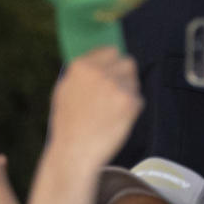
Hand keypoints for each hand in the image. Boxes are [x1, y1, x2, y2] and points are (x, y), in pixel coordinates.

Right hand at [46, 46, 143, 167]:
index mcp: (81, 66)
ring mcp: (116, 85)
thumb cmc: (69, 124)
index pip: (111, 50)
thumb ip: (82, 72)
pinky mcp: (130, 101)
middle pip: (127, 62)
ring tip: (111, 110)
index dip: (113, 62)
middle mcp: (100, 72)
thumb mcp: (65, 90)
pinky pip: (138, 98)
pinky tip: (116, 120)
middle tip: (115, 94)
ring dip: (128, 91)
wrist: (74, 152)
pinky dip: (131, 108)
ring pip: (134, 80)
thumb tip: (99, 56)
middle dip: (124, 75)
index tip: (113, 71)